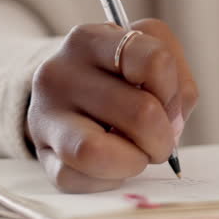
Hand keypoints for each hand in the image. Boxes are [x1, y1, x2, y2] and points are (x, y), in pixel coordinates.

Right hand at [27, 19, 198, 192]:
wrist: (66, 96)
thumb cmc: (120, 78)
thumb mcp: (151, 59)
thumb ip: (177, 83)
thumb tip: (172, 124)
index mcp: (90, 39)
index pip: (154, 60)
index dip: (174, 91)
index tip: (169, 102)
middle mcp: (59, 72)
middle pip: (140, 112)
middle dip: (163, 136)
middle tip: (159, 138)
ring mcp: (44, 115)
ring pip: (96, 151)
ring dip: (135, 161)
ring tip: (137, 154)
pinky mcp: (41, 154)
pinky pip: (78, 179)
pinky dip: (108, 179)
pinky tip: (111, 164)